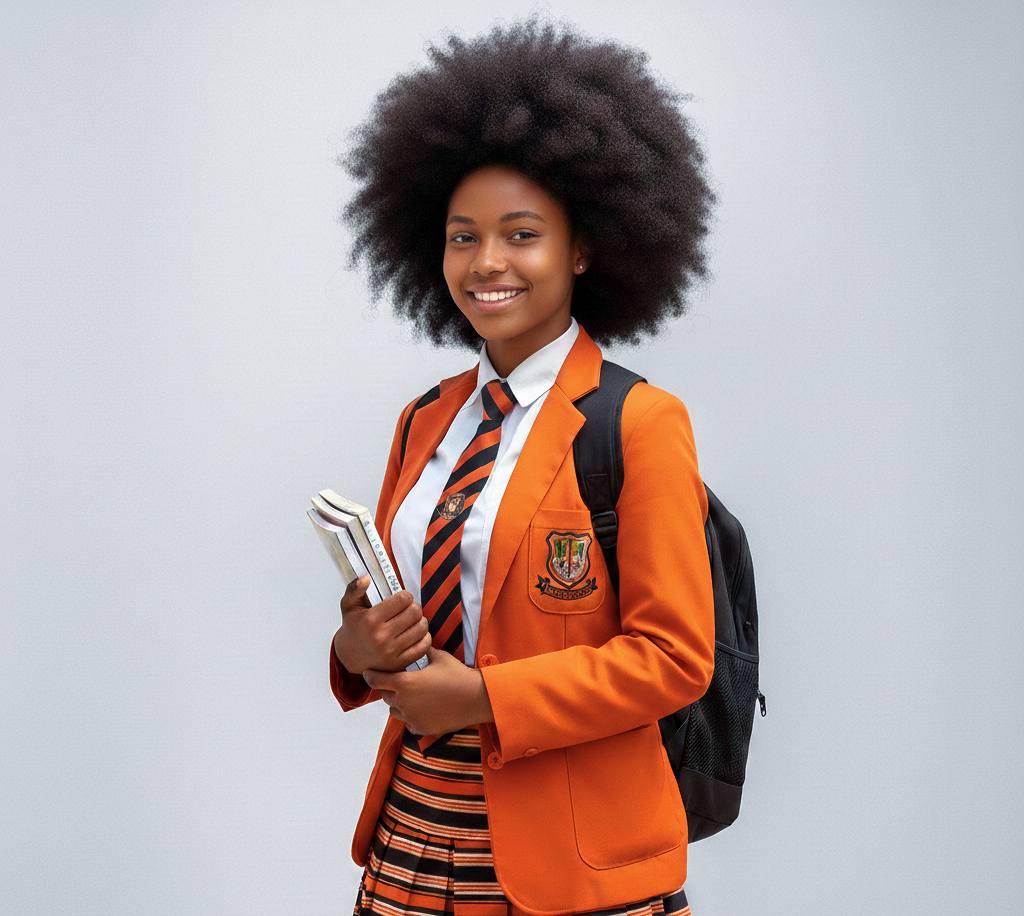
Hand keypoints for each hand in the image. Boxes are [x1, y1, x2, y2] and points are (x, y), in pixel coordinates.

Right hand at [332, 576, 431, 674]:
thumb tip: (366, 578)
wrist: (350, 656)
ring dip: (420, 621)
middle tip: (409, 609)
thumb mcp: (348, 605)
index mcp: (371, 619)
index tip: (402, 599)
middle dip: (414, 607)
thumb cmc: (353, 627)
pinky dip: (424, 637)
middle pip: (415, 613)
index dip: (406, 596)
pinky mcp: (399, 663)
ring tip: (413, 621)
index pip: (403, 600)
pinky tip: (417, 633)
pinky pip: (423, 646)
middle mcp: (381, 636)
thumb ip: (355, 589)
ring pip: (421, 628)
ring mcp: (391, 651)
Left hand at [362, 645, 491, 734]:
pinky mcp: (420, 728)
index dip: (370, 675)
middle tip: (399, 681)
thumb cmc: (457, 675)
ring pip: (394, 711)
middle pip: (385, 696)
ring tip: (412, 696)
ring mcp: (411, 717)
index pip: (376, 680)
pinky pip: (408, 722)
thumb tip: (416, 642)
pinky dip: (411, 716)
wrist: (475, 699)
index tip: (368, 672)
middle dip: (388, 688)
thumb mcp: (438, 657)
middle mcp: (404, 702)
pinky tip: (423, 708)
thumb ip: (422, 651)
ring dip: (398, 703)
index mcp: (404, 683)